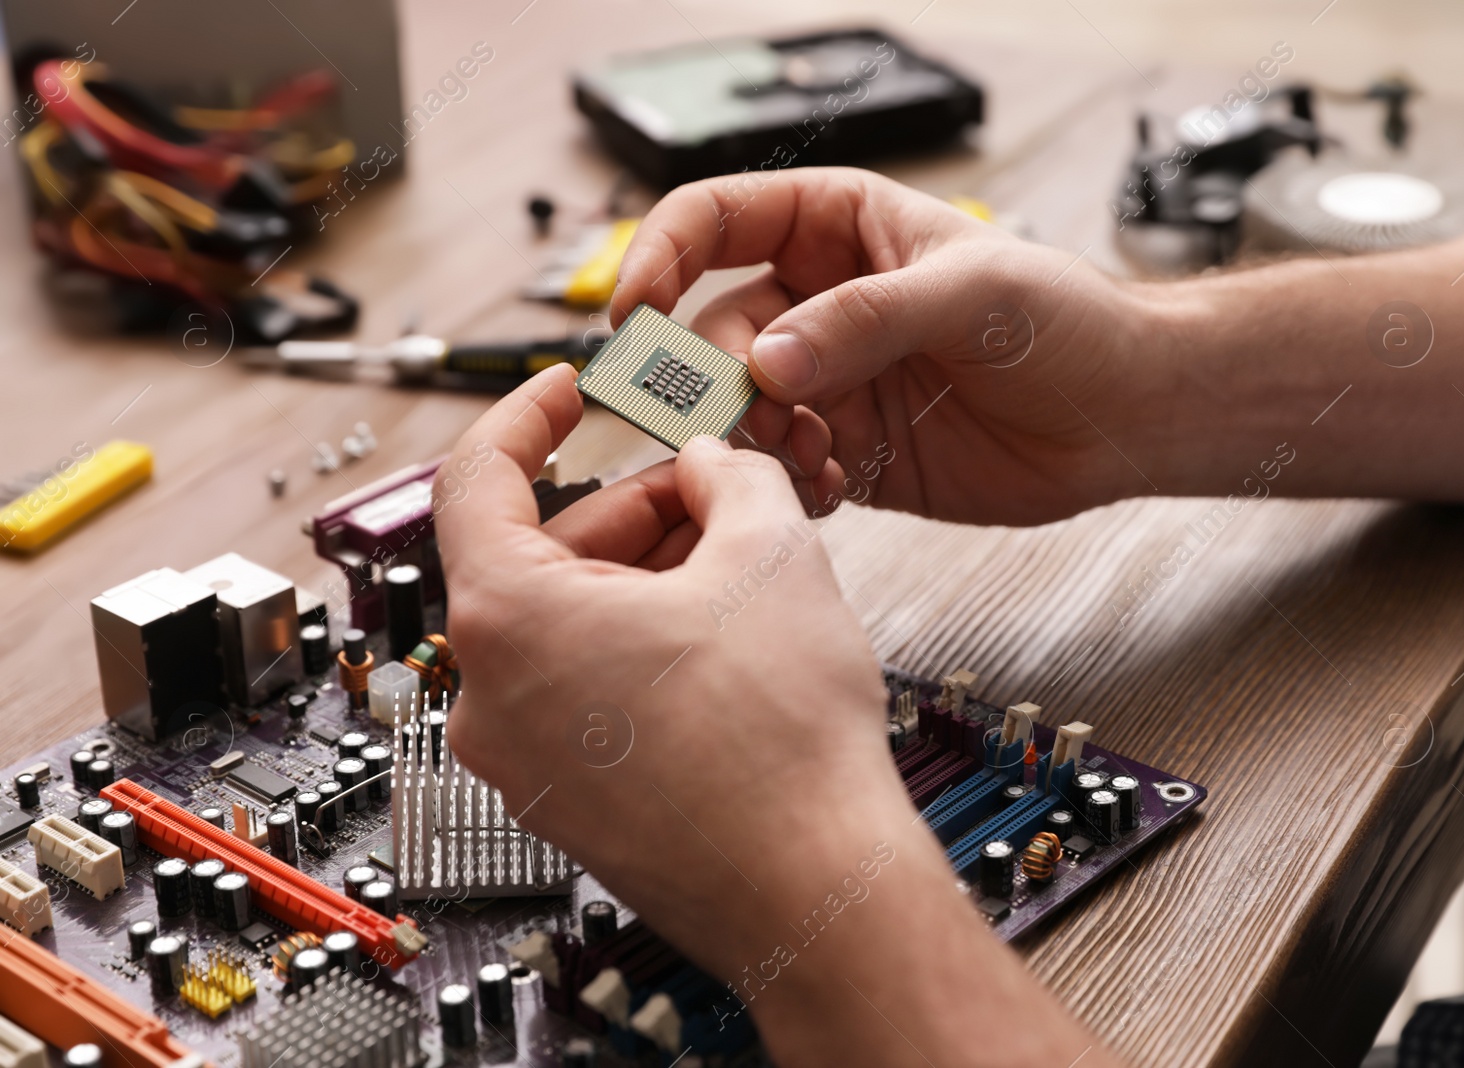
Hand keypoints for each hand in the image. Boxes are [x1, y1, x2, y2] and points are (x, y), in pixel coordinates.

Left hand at [434, 365, 1116, 1065]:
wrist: (817, 890)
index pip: (477, 478)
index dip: (528, 414)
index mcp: (506, 621)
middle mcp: (491, 698)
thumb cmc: (781, 746)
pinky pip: (583, 693)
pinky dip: (638, 646)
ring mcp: (523, 762)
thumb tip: (712, 465)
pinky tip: (722, 640)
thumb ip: (729, 471)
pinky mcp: (568, 803)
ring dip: (642, 579)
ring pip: (567, 628)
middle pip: (539, 557)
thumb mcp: (770, 549)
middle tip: (710, 488)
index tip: (564, 390)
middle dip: (629, 509)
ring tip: (735, 566)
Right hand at [613, 167, 1152, 525]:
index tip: (636, 312)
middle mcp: (822, 304)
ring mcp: (832, 380)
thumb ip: (866, 320)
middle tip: (736, 416)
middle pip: (714, 331)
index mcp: (839, 228)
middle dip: (712, 377)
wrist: (1126, 416)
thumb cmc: (1071, 323)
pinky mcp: (848, 452)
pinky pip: (779, 469)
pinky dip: (782, 485)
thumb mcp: (972, 294)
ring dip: (752, 439)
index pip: (717, 221)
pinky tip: (826, 486)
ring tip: (809, 455)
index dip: (662, 258)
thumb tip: (769, 359)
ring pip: (739, 409)